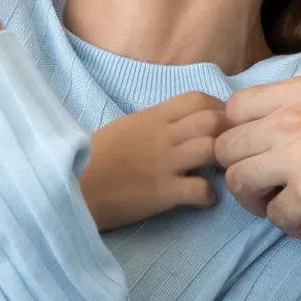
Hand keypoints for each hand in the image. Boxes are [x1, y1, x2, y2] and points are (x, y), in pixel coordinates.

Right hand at [80, 92, 226, 230]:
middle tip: (230, 152)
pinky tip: (202, 201)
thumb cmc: (91, 158)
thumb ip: (152, 124)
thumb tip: (176, 127)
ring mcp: (163, 163)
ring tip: (219, 175)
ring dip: (225, 162)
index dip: (219, 109)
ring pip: (212, 148)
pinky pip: (201, 190)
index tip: (222, 126)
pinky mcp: (162, 192)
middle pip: (213, 120)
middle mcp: (162, 136)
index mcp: (152, 117)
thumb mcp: (123, 128)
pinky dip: (209, 197)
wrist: (70, 185)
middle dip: (230, 135)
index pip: (198, 99)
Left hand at [216, 74, 300, 238]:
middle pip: (225, 147)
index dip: (239, 133)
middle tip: (265, 185)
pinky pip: (276, 216)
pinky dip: (291, 226)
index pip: (234, 108)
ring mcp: (295, 159)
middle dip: (241, 169)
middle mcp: (289, 120)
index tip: (256, 150)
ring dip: (258, 201)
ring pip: (239, 182)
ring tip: (284, 208)